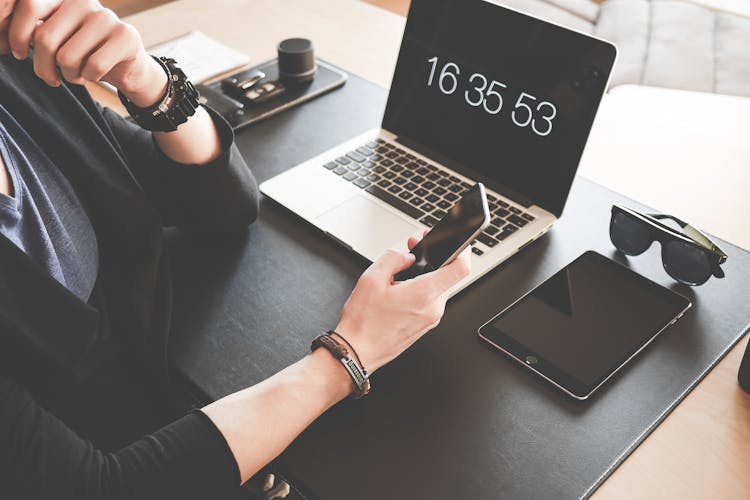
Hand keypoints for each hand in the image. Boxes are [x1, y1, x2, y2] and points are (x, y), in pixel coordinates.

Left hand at [1, 0, 165, 105]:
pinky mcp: (126, 36)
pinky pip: (93, 66)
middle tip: (50, 77)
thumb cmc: (86, 54)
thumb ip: (36, 33)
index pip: (29, 6)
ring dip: (68, 75)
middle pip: (44, 38)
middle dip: (43, 67)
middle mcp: (84, 1)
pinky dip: (89, 78)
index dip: (15, 34)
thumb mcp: (57, 39)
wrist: (129, 67)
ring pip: (67, 57)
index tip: (16, 53)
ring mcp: (106, 17)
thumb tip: (6, 42)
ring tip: (76, 74)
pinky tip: (92, 75)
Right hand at [335, 233, 470, 372]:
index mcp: (423, 294)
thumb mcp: (371, 278)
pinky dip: (420, 290)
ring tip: (399, 274)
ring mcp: (430, 319)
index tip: (457, 242)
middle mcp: (433, 308)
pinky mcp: (424, 326)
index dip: (462, 250)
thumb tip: (406, 255)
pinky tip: (400, 290)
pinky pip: (429, 301)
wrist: (357, 351)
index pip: (460, 268)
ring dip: (424, 275)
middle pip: (446, 276)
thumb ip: (393, 258)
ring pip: (437, 288)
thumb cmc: (363, 322)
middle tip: (413, 249)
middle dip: (431, 259)